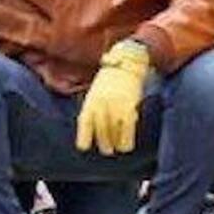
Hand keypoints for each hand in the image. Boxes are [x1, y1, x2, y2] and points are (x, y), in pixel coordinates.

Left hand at [76, 40, 150, 155]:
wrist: (127, 63)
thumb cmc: (111, 80)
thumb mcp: (96, 91)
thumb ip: (94, 108)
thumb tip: (95, 130)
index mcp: (91, 101)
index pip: (84, 123)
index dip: (84, 138)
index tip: (84, 148)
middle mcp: (101, 106)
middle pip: (100, 133)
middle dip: (104, 144)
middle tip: (107, 149)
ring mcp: (114, 108)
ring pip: (113, 135)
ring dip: (115, 144)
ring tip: (117, 148)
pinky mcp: (129, 109)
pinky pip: (126, 132)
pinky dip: (126, 142)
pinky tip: (126, 146)